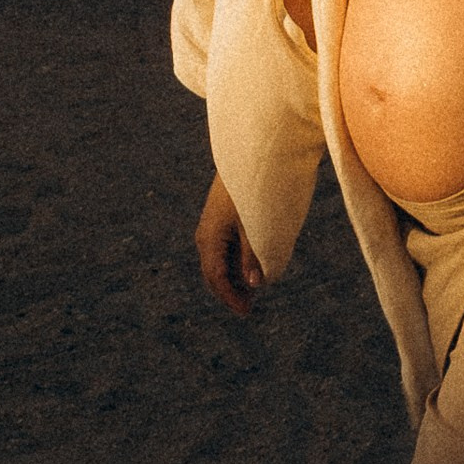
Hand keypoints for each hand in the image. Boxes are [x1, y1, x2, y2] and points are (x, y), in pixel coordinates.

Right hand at [196, 173, 263, 317]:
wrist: (249, 152)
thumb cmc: (255, 187)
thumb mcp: (257, 223)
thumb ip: (255, 254)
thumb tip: (256, 284)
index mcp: (210, 238)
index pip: (216, 278)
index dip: (230, 297)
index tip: (247, 311)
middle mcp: (206, 234)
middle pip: (214, 272)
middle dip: (231, 290)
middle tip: (250, 305)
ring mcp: (212, 225)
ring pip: (219, 260)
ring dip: (234, 276)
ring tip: (253, 285)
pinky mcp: (222, 218)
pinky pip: (225, 247)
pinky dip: (237, 260)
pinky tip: (252, 262)